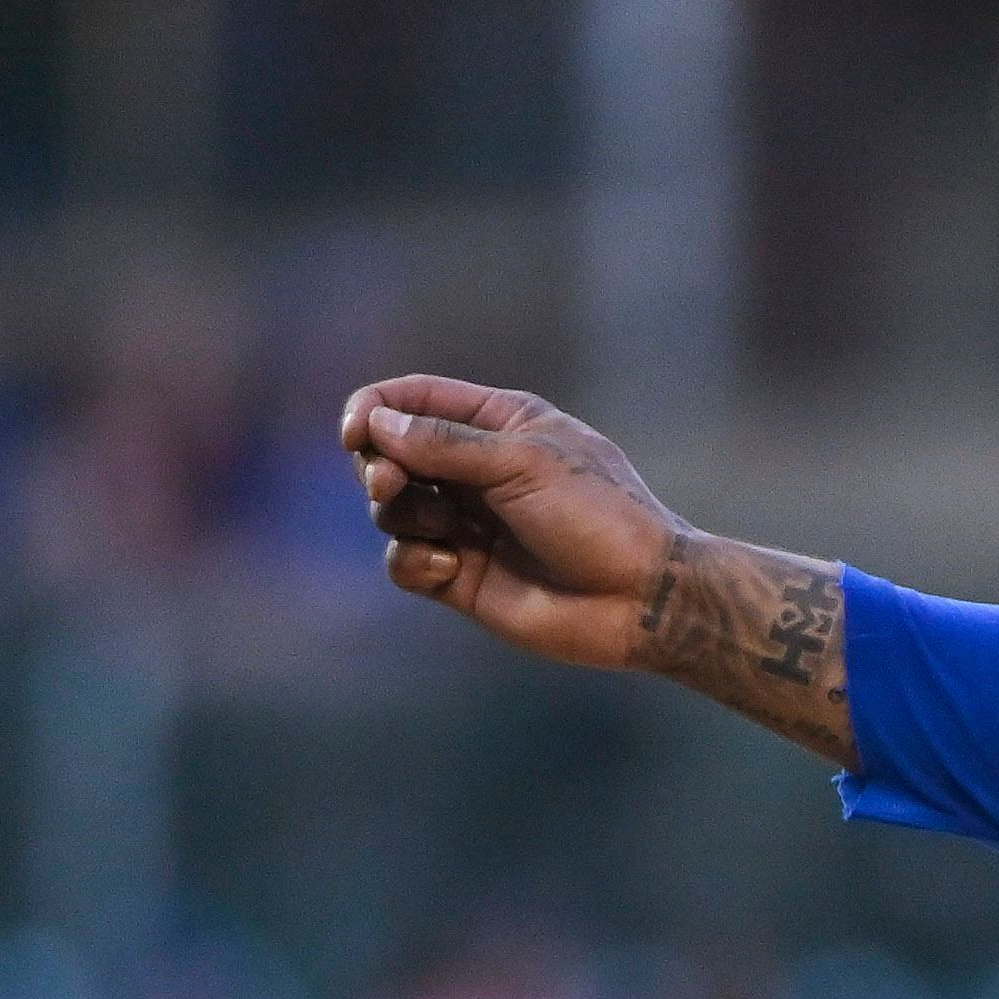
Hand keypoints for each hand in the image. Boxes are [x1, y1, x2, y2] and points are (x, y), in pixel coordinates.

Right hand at [342, 373, 850, 762]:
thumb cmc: (598, 517)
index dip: (373, 410)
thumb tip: (376, 425)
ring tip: (445, 527)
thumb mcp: (522, 462)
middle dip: (377, 465)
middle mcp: (479, 470)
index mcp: (501, 424)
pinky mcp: (461, 576)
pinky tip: (452, 567)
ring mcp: (469, 524)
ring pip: (390, 508)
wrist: (643, 598)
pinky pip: (403, 560)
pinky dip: (415, 561)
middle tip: (391, 483)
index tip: (355, 432)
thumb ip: (443, 442)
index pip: (412, 399)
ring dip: (400, 513)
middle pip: (388, 453)